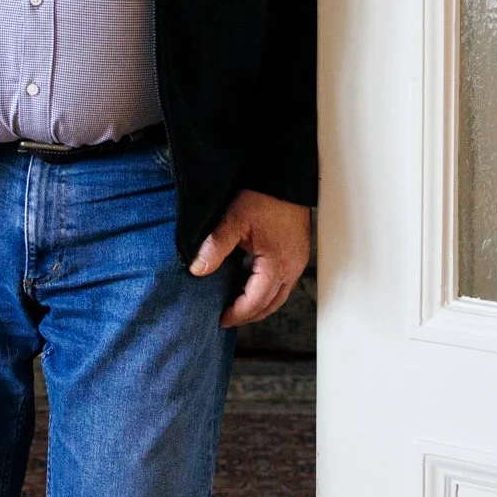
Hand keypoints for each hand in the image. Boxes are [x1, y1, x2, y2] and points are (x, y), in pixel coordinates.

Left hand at [189, 189, 310, 328]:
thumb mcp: (234, 221)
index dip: (237, 313)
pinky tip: (254, 285)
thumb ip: (215, 247)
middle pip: (271, 305)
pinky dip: (269, 290)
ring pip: (280, 296)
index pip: (255, 302)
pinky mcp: (298, 253)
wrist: (285, 177)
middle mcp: (292, 268)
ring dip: (260, 305)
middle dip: (249, 315)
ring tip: (239, 306)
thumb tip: (198, 270)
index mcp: (277, 265)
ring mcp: (298, 261)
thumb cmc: (264, 196)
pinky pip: (285, 282)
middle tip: (228, 318)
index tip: (221, 319)